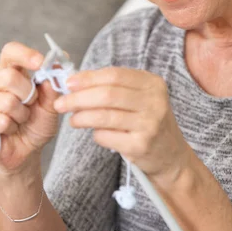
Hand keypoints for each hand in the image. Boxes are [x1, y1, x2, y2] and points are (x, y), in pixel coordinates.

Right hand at [0, 42, 62, 176]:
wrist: (27, 152)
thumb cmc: (36, 124)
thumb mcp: (52, 104)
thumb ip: (54, 85)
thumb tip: (58, 64)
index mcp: (9, 72)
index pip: (10, 52)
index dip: (25, 55)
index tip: (41, 63)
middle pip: (8, 77)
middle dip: (28, 95)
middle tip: (31, 107)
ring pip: (6, 101)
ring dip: (21, 115)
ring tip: (20, 121)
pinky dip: (11, 128)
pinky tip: (10, 130)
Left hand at [53, 67, 192, 184]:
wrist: (170, 155)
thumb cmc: (148, 122)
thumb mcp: (141, 98)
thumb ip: (114, 87)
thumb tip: (76, 81)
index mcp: (153, 84)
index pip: (114, 75)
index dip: (88, 78)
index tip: (69, 83)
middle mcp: (155, 102)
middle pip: (107, 94)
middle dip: (78, 98)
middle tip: (61, 103)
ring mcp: (149, 124)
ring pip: (104, 116)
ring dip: (81, 117)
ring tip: (72, 119)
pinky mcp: (141, 145)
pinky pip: (106, 136)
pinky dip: (95, 134)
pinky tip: (94, 133)